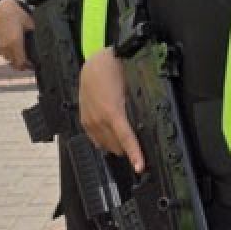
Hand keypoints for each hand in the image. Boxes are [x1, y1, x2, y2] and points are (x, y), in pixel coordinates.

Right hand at [0, 0, 33, 70]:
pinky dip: (10, 55)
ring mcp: (0, 45)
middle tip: (32, 64)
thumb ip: (36, 36)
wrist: (4, 9)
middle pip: (14, 63)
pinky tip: (17, 52)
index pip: (21, 62)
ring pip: (8, 59)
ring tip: (26, 59)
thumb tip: (46, 45)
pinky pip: (4, 54)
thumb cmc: (20, 15)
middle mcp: (6, 47)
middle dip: (23, 65)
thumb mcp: (32, 25)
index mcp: (15, 43)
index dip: (28, 66)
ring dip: (16, 61)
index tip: (36, 66)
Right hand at [79, 49, 144, 172]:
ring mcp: (89, 122)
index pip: (126, 139)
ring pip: (105, 145)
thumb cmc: (115, 71)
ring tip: (129, 144)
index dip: (135, 155)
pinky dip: (106, 141)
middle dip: (129, 149)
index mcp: (113, 113)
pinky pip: (95, 139)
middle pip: (117, 146)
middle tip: (142, 148)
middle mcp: (98, 121)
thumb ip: (137, 107)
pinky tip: (113, 138)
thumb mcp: (132, 88)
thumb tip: (146, 121)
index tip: (140, 167)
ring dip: (117, 146)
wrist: (94, 63)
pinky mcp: (84, 120)